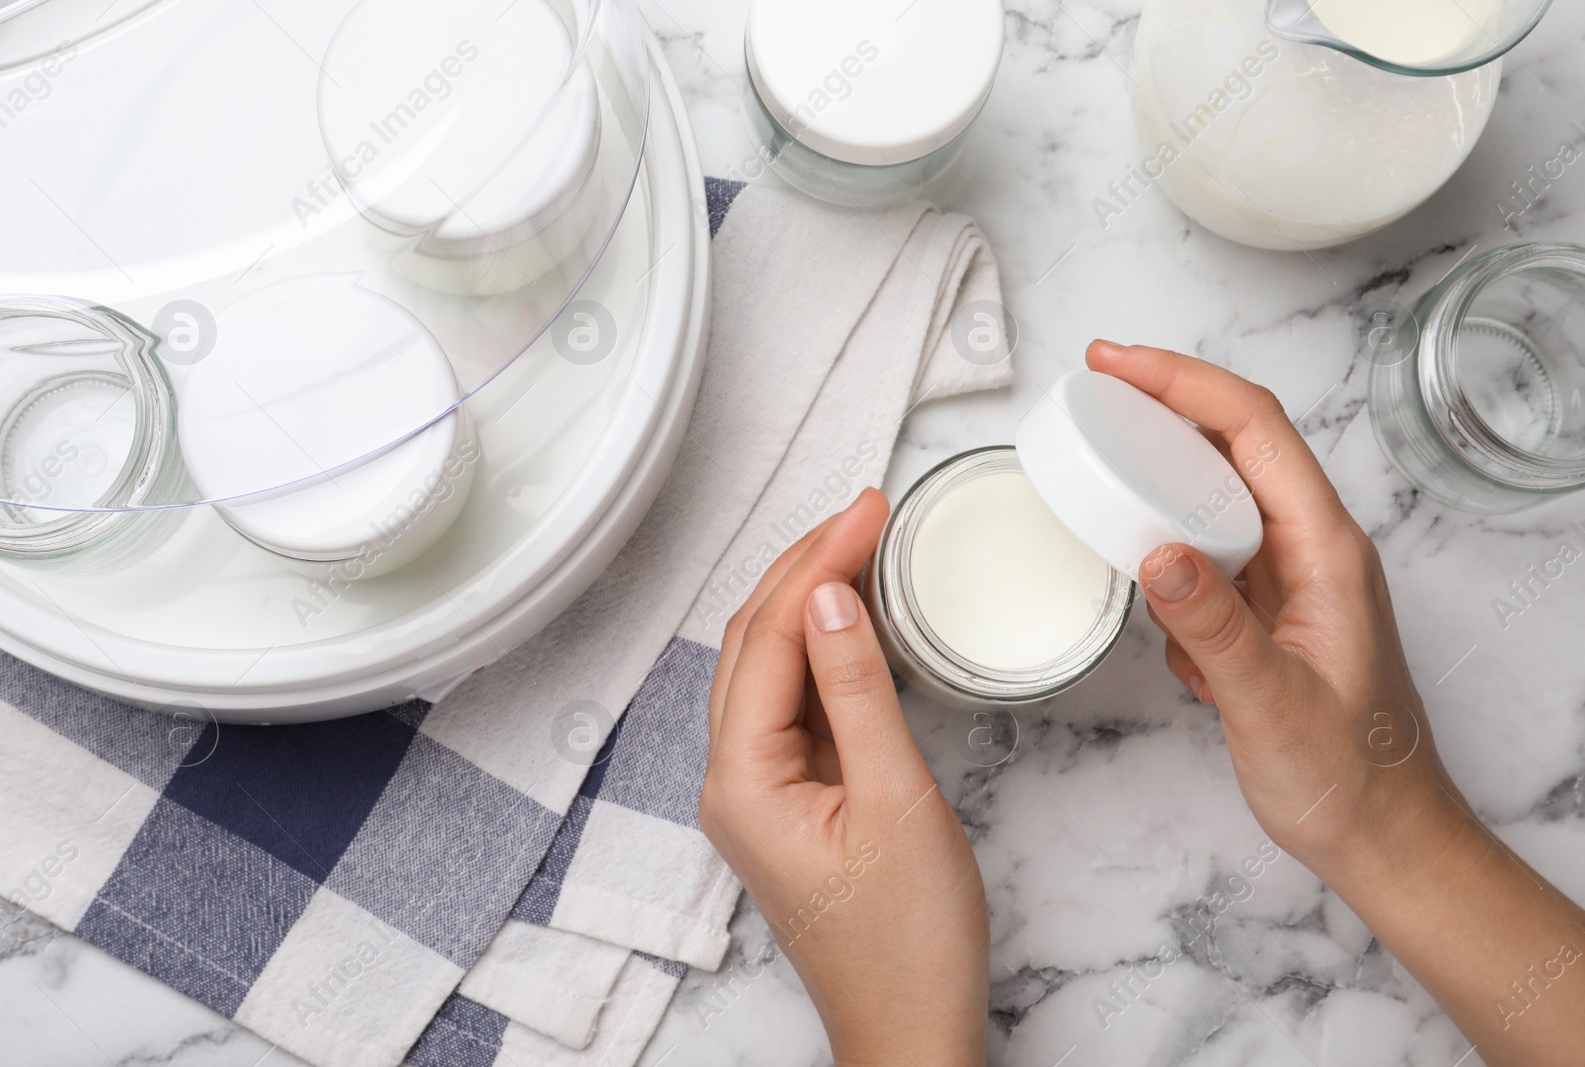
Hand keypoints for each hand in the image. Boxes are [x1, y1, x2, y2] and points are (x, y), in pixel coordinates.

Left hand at [700, 488, 988, 1066]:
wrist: (910, 1026)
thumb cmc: (907, 940)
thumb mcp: (896, 800)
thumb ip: (857, 691)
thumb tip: (833, 596)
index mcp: (742, 779)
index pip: (770, 639)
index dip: (816, 564)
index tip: (865, 510)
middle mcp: (731, 779)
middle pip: (754, 643)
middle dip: (805, 568)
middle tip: (865, 511)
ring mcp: (755, 790)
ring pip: (768, 668)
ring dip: (808, 600)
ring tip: (858, 543)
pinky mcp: (787, 798)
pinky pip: (791, 703)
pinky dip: (820, 650)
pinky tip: (851, 619)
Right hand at [1091, 340, 1584, 1066]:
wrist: (1383, 837)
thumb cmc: (1347, 777)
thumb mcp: (1272, 704)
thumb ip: (1214, 628)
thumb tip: (1154, 551)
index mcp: (1327, 551)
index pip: (1254, 430)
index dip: (1183, 382)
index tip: (1114, 364)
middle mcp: (1312, 549)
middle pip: (1236, 441)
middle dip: (1164, 404)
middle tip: (1092, 388)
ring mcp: (1290, 577)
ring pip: (1219, 492)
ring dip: (1161, 472)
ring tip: (1101, 468)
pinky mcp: (1267, 609)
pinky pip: (1211, 548)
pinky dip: (1168, 546)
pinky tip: (1148, 587)